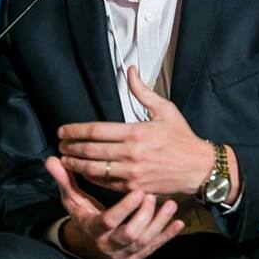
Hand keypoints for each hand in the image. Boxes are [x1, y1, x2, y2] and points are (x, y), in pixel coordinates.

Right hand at [45, 156, 183, 258]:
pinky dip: (168, 235)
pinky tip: (179, 222)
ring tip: (169, 204)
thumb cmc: (83, 213)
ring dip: (159, 223)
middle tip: (152, 195)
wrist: (90, 242)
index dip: (124, 208)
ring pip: (145, 241)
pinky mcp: (138, 255)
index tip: (137, 191)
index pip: (109, 221)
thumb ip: (64, 180)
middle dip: (143, 216)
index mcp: (94, 229)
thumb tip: (50, 160)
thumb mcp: (72, 199)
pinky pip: (155, 247)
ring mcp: (125, 252)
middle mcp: (110, 244)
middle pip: (130, 234)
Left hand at [58, 66, 215, 195]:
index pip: (96, 131)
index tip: (63, 131)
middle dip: (71, 148)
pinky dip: (91, 178)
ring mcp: (132, 174)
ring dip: (76, 165)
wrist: (198, 168)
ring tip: (65, 159)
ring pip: (95, 170)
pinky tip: (83, 172)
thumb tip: (130, 71)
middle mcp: (131, 154)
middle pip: (91, 151)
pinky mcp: (134, 188)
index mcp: (136, 132)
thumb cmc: (181, 137)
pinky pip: (106, 184)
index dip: (75, 131)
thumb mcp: (165, 110)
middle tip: (60, 145)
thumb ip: (143, 92)